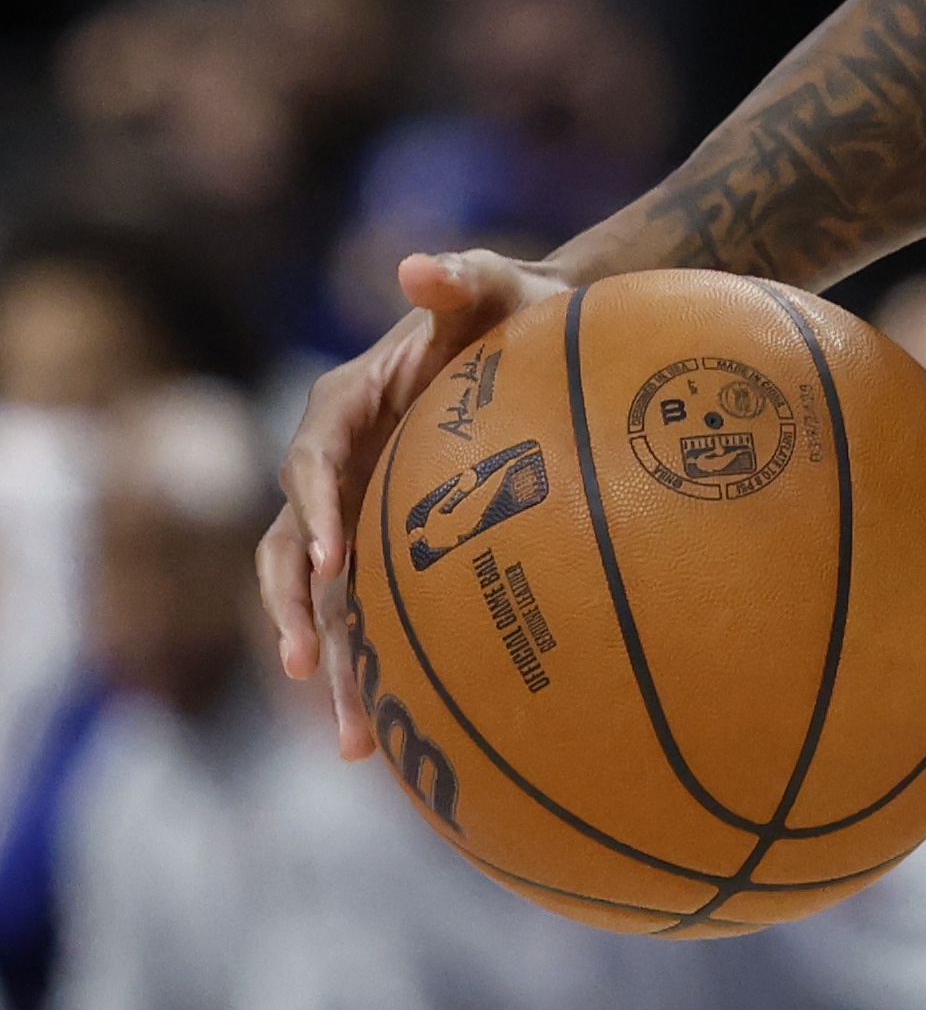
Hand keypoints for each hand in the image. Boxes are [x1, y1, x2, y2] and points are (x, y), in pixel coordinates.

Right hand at [261, 250, 573, 759]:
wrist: (545, 342)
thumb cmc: (521, 310)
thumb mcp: (498, 285)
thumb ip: (460, 277)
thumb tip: (418, 266)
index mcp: (344, 409)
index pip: (310, 461)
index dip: (315, 509)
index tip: (334, 558)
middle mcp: (335, 469)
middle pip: (296, 550)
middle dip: (298, 612)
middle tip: (309, 667)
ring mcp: (357, 516)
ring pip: (323, 602)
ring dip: (330, 667)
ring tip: (353, 743)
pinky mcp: (389, 553)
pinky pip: (370, 616)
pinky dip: (376, 670)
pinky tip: (401, 738)